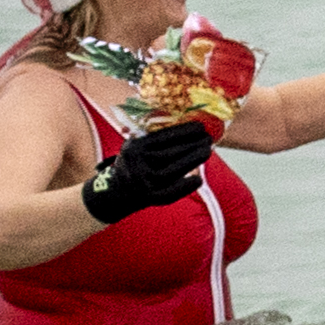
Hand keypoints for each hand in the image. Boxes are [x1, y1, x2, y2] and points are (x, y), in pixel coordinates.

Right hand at [80, 119, 218, 225]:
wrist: (115, 192)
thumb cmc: (135, 164)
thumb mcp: (137, 148)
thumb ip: (156, 140)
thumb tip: (190, 130)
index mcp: (134, 148)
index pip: (163, 137)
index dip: (184, 131)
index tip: (200, 126)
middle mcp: (137, 164)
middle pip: (170, 153)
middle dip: (193, 144)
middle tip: (209, 138)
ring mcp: (142, 182)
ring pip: (173, 170)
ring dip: (193, 160)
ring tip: (207, 151)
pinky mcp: (149, 197)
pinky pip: (170, 192)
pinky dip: (185, 186)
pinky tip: (199, 179)